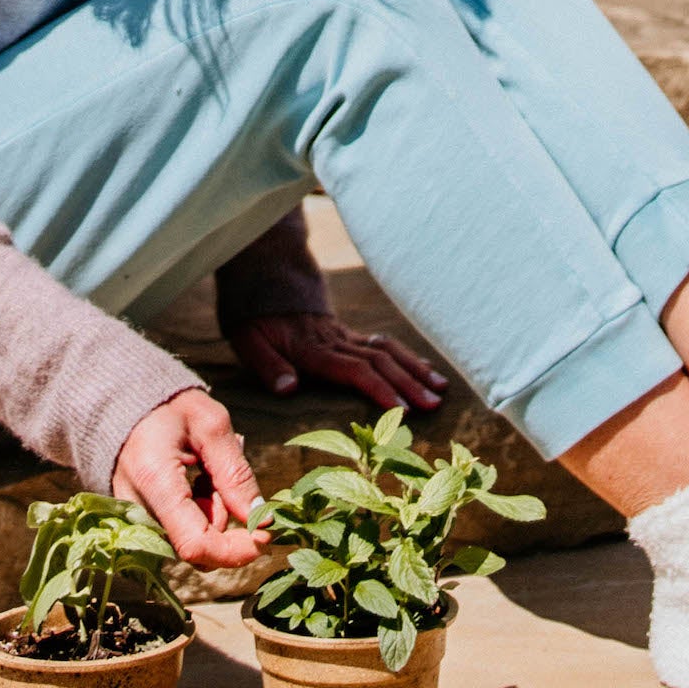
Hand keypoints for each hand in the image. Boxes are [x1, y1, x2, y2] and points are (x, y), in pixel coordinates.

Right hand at [112, 388, 268, 569]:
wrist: (125, 405)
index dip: (236, 551)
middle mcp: (137, 510)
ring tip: (205, 473)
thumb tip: (262, 520)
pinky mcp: (137, 521)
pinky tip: (192, 483)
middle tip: (221, 476)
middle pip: (196, 546)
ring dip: (211, 513)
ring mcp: (133, 519)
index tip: (264, 535)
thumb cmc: (171, 408)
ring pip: (190, 540)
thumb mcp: (212, 426)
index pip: (196, 544)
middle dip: (224, 518)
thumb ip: (236, 474)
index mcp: (155, 481)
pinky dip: (197, 513)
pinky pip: (177, 532)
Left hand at [230, 311, 448, 413]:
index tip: (402, 410)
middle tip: (434, 405)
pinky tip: (426, 370)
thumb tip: (289, 388)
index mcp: (312, 348)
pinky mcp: (347, 334)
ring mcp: (344, 335)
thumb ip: (268, 364)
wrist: (262, 277)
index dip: (379, 389)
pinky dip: (407, 357)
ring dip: (415, 370)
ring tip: (441, 389)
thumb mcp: (247, 340)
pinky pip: (383, 344)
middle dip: (409, 384)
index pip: (353, 370)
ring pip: (387, 351)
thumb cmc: (252, 316)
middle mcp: (334, 340)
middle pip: (379, 361)